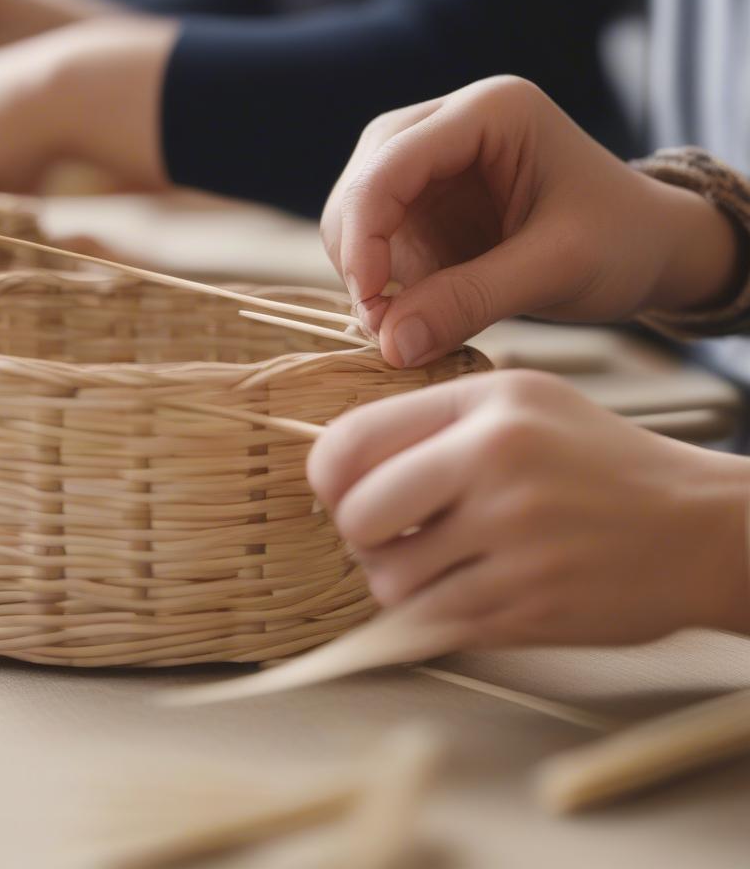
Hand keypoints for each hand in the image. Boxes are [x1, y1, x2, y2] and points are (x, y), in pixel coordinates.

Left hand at [308, 370, 749, 646]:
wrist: (698, 527)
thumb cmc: (597, 461)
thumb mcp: (520, 402)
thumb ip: (432, 420)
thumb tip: (338, 465)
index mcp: (487, 406)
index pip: (350, 441)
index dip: (327, 476)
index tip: (341, 491)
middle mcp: (496, 465)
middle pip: (358, 517)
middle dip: (358, 536)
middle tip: (386, 536)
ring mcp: (514, 540)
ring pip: (389, 581)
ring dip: (395, 581)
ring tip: (432, 566)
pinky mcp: (529, 606)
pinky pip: (431, 623)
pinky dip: (428, 614)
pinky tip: (459, 592)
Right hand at [321, 76, 740, 367]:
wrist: (651, 248)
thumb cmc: (624, 242)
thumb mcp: (558, 270)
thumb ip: (471, 301)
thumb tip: (389, 346)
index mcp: (490, 111)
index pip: (391, 163)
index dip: (364, 235)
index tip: (371, 307)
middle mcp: (450, 122)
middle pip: (361, 182)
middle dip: (359, 255)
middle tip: (383, 326)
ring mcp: (433, 161)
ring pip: (357, 212)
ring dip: (367, 272)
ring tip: (404, 325)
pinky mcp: (427, 202)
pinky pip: (378, 240)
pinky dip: (383, 281)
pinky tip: (416, 311)